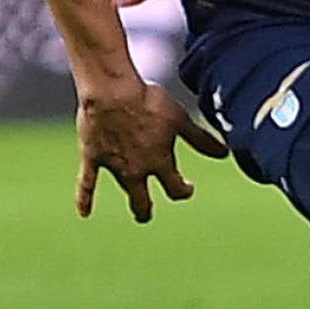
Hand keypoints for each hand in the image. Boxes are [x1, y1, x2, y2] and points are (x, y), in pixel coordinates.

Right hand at [74, 80, 225, 223]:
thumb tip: (224, 154)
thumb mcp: (181, 120)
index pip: (176, 188)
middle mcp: (137, 170)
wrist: (111, 93)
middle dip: (146, 209)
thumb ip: (201, 140)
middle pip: (142, 201)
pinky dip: (85, 199)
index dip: (184, 191)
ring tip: (136, 210)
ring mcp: (113, 166)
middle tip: (147, 215)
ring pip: (123, 190)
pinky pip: (86, 183)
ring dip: (130, 199)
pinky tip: (84, 213)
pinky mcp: (92, 158)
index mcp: (160, 161)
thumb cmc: (149, 102)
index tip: (188, 187)